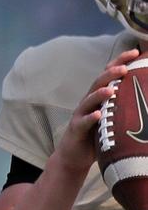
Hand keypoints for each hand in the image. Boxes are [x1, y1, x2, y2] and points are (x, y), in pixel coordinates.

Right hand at [55, 48, 139, 172]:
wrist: (73, 156)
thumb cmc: (95, 136)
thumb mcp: (111, 118)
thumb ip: (123, 107)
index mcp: (99, 98)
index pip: (109, 75)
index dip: (120, 62)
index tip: (135, 53)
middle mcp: (89, 102)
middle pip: (98, 83)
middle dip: (111, 74)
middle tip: (124, 68)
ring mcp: (81, 114)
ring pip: (89, 100)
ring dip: (100, 94)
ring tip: (111, 89)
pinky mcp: (76, 129)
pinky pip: (83, 121)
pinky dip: (90, 117)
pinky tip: (97, 114)